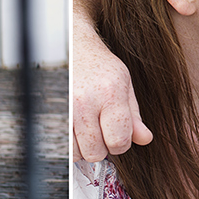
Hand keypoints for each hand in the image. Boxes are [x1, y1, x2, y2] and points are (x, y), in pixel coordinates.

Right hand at [72, 0, 152, 160]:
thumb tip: (144, 139)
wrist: (75, 46)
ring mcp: (67, 107)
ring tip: (89, 128)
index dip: (121, 144)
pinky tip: (78, 129)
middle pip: (97, 151)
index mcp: (111, 94)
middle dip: (103, 146)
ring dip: (86, 147)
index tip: (118, 135)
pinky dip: (72, 144)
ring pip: (78, 152)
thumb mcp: (125, 87)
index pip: (119, 141)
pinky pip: (64, 146)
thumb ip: (135, 116)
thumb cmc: (102, 67)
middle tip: (103, 131)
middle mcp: (86, 102)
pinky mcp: (54, 111)